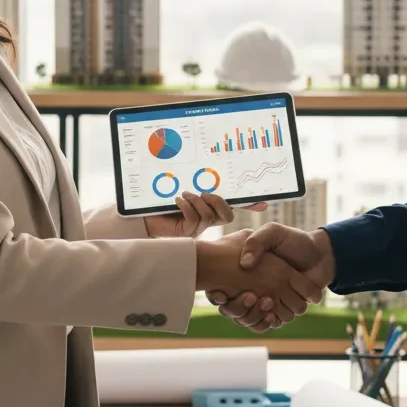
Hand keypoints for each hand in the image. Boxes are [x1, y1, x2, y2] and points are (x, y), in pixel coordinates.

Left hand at [144, 193, 266, 238]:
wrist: (143, 214)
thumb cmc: (163, 200)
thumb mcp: (185, 188)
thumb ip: (198, 185)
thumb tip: (209, 172)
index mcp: (211, 207)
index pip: (235, 206)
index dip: (250, 205)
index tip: (263, 203)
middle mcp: (208, 219)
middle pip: (227, 215)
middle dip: (218, 201)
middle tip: (204, 193)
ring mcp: (199, 228)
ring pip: (211, 217)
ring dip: (197, 201)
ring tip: (185, 195)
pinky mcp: (188, 233)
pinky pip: (195, 220)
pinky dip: (187, 206)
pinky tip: (177, 200)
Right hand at [205, 224, 335, 331]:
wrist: (321, 255)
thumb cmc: (295, 241)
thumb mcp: (273, 233)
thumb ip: (257, 242)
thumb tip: (244, 264)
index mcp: (244, 272)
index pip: (219, 289)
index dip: (216, 295)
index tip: (220, 294)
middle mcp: (251, 288)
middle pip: (232, 310)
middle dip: (238, 308)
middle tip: (252, 296)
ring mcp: (266, 301)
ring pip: (248, 320)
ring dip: (254, 315)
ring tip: (266, 301)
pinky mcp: (280, 310)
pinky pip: (268, 324)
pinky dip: (268, 322)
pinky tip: (273, 313)